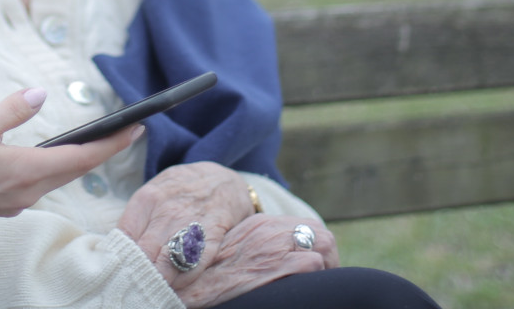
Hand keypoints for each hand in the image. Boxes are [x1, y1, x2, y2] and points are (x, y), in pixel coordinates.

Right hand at [0, 87, 140, 247]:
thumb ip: (10, 111)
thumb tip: (38, 95)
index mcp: (25, 170)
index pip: (82, 157)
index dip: (112, 143)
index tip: (136, 129)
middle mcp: (26, 190)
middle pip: (75, 170)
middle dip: (102, 150)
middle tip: (125, 131)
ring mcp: (15, 201)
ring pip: (57, 178)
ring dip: (77, 160)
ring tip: (94, 142)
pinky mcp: (2, 203)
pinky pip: (38, 183)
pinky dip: (53, 167)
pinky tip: (47, 157)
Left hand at [116, 162, 254, 280]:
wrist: (220, 180)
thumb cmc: (179, 190)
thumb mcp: (154, 192)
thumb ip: (136, 218)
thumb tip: (115, 246)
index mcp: (147, 199)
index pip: (125, 235)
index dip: (120, 256)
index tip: (117, 269)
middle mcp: (167, 211)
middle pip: (144, 252)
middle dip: (136, 271)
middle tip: (130, 285)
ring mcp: (190, 223)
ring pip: (167, 262)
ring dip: (157, 279)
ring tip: (149, 289)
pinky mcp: (212, 235)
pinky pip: (194, 264)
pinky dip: (182, 280)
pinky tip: (174, 287)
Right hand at [171, 217, 337, 307]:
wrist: (185, 282)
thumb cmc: (205, 274)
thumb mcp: (230, 252)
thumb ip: (252, 248)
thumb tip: (273, 259)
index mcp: (259, 226)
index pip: (305, 227)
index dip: (315, 248)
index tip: (313, 266)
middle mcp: (269, 232)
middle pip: (321, 234)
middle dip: (329, 256)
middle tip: (324, 278)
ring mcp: (273, 249)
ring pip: (323, 246)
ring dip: (327, 267)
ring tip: (318, 285)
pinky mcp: (274, 268)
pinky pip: (312, 265)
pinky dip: (316, 276)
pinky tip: (306, 289)